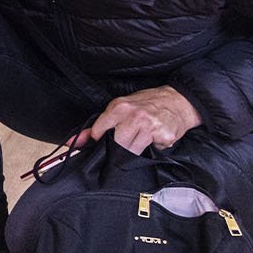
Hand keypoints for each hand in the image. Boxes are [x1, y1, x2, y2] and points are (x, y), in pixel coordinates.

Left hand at [67, 86, 202, 154]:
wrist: (179, 100)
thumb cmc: (147, 103)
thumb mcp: (121, 108)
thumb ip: (98, 125)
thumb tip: (73, 142)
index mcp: (119, 108)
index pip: (98, 132)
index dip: (99, 140)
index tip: (104, 141)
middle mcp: (134, 116)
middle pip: (116, 145)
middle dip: (118, 150)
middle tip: (126, 144)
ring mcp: (150, 126)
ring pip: (132, 152)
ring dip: (135, 150)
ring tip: (140, 140)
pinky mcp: (165, 136)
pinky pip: (153, 152)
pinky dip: (153, 149)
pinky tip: (155, 139)